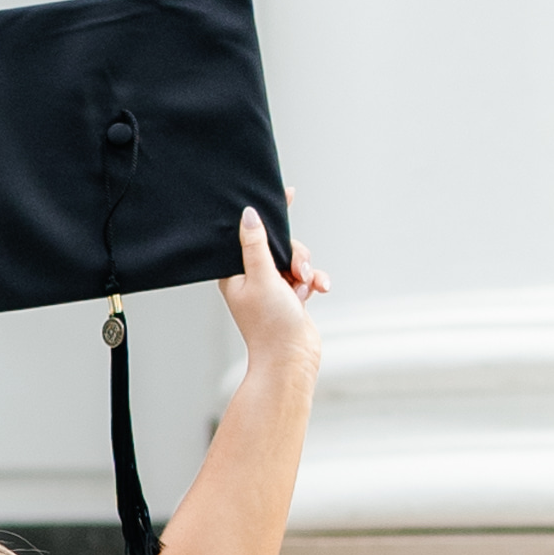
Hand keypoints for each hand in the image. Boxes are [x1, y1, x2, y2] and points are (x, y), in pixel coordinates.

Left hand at [219, 200, 325, 365]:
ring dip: (305, 270)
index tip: (287, 194)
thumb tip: (249, 215)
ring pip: (295, 260)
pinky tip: (318, 290)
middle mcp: (252, 278)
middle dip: (295, 255)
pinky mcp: (290, 297)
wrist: (291, 360)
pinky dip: (314, 281)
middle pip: (279, 246)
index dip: (268, 215)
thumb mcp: (262, 277)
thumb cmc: (270, 325)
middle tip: (297, 271)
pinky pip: (305, 277)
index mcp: (235, 273)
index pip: (249, 234)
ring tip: (304, 286)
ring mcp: (272, 288)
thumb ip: (256, 244)